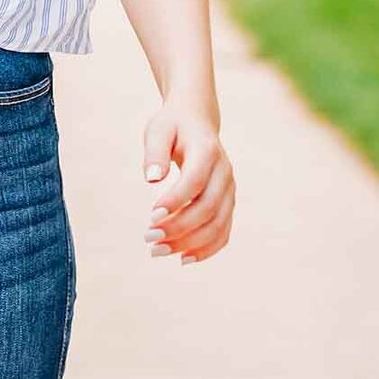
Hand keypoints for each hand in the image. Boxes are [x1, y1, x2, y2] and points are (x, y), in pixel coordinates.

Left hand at [141, 97, 233, 265]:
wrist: (197, 119)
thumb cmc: (173, 125)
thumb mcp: (158, 129)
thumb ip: (154, 152)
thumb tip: (151, 179)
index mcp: (207, 151)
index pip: (195, 181)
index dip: (175, 201)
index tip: (151, 216)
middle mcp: (224, 172)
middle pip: (208, 208)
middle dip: (179, 228)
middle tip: (149, 238)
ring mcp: (229, 189)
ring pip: (217, 224)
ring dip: (190, 243)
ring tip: (159, 251)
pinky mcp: (228, 202)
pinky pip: (224, 231)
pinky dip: (207, 248)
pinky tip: (184, 258)